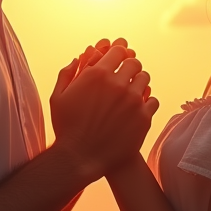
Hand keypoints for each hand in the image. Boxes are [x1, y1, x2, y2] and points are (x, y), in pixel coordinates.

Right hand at [50, 44, 158, 181]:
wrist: (80, 159)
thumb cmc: (67, 128)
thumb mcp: (59, 97)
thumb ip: (67, 74)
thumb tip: (77, 59)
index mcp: (97, 74)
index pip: (119, 51)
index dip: (119, 54)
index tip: (118, 61)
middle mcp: (117, 84)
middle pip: (134, 62)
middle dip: (130, 67)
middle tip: (125, 77)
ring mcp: (133, 100)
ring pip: (145, 79)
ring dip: (138, 83)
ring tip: (130, 93)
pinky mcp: (143, 117)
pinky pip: (152, 100)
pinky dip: (146, 102)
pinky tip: (137, 109)